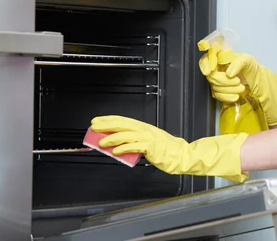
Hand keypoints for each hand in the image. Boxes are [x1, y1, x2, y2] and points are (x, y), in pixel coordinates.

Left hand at [90, 115, 248, 181]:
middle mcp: (146, 130)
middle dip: (107, 124)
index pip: (124, 120)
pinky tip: (116, 150)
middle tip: (94, 126)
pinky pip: (135, 146)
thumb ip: (135, 142)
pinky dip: (124, 148)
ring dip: (112, 137)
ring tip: (101, 142)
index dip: (110, 120)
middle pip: (123, 124)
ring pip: (127, 134)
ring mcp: (149, 137)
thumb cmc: (166, 151)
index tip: (97, 121)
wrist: (182, 156)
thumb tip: (117, 145)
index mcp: (145, 128)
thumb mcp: (148, 144)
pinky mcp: (152, 147)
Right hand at [199, 51, 276, 126]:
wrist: (260, 87)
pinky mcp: (220, 92)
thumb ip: (239, 62)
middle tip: (238, 82)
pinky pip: (217, 96)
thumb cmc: (254, 70)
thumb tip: (228, 73)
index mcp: (222, 58)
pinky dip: (227, 97)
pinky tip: (236, 97)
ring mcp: (218, 81)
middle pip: (211, 75)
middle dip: (224, 81)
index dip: (205, 64)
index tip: (209, 72)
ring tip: (242, 88)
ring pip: (214, 87)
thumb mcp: (249, 61)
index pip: (207, 58)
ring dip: (228, 90)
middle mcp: (218, 69)